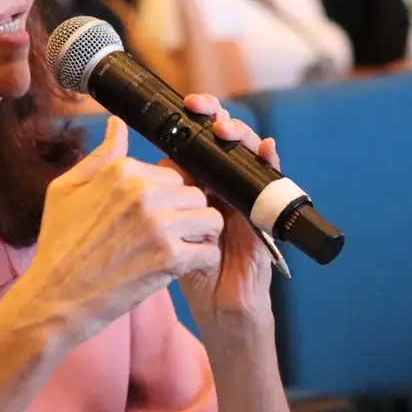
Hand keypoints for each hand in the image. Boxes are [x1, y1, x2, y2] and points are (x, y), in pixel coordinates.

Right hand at [23, 116, 223, 347]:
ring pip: (210, 218)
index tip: (154, 216)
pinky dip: (199, 262)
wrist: (54, 297)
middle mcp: (142, 192)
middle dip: (186, 214)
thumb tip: (117, 124)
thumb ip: (99, 157)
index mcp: (121, 171)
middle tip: (166, 236)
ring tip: (177, 249)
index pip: (172, 172)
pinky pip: (209, 251)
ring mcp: (158, 225)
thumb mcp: (65, 190)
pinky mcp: (169, 258)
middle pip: (195, 193)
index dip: (168, 196)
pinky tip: (178, 268)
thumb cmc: (57, 245)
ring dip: (199, 236)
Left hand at [167, 94, 277, 321]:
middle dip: (215, 118)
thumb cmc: (187, 268)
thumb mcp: (158, 229)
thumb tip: (140, 157)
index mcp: (198, 184)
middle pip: (224, 141)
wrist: (217, 306)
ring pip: (246, 154)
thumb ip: (151, 193)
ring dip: (239, 135)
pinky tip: (266, 148)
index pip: (198, 141)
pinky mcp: (264, 212)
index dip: (195, 120)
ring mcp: (245, 196)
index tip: (184, 104)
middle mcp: (224, 185)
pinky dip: (270, 163)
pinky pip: (271, 182)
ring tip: (224, 128)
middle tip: (200, 106)